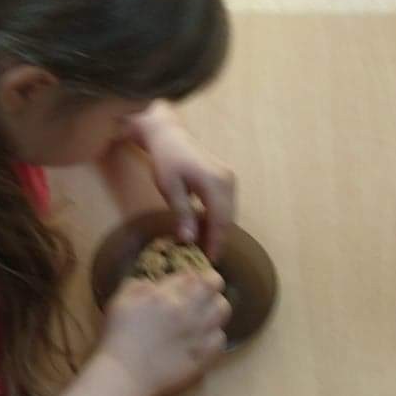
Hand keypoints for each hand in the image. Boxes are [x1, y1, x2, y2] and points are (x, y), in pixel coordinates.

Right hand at [100, 271, 229, 395]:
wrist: (126, 374)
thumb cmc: (119, 336)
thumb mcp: (120, 301)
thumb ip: (138, 285)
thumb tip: (153, 284)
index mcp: (167, 296)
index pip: (193, 274)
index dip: (192, 275)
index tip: (187, 280)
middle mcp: (189, 312)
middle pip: (215, 286)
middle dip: (209, 284)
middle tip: (200, 292)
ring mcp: (199, 334)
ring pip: (224, 310)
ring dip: (214, 307)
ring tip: (204, 313)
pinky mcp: (204, 356)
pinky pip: (221, 338)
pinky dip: (214, 334)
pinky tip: (202, 337)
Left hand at [122, 101, 236, 255]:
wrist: (168, 135)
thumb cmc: (166, 159)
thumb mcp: (170, 188)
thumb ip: (183, 214)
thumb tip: (190, 241)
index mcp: (215, 183)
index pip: (221, 221)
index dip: (216, 242)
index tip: (210, 260)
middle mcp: (228, 181)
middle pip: (228, 218)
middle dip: (217, 237)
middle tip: (205, 256)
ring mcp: (229, 178)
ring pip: (228, 212)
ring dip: (217, 228)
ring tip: (203, 244)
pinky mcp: (225, 177)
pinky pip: (225, 203)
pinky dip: (217, 216)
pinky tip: (204, 226)